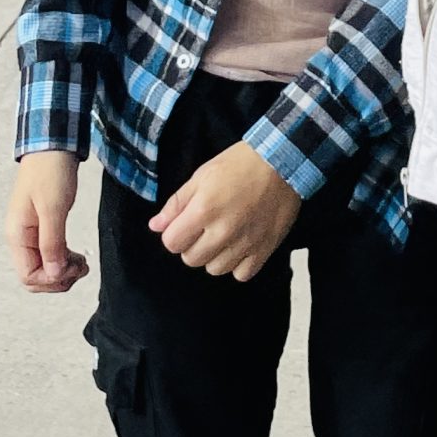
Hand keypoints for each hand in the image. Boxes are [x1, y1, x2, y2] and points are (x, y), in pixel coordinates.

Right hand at [6, 151, 89, 293]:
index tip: (73, 267)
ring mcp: (29, 234)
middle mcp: (20, 238)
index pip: (28, 276)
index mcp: (17, 235)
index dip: (52, 279)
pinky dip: (63, 260)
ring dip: (62, 271)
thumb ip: (52, 242)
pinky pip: (48, 255)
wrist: (52, 147)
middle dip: (58, 278)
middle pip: (34, 276)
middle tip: (82, 266)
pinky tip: (76, 255)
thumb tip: (53, 274)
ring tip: (82, 262)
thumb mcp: (53, 207)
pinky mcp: (40, 228)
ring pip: (43, 268)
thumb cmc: (50, 172)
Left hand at [151, 141, 301, 280]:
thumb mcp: (202, 175)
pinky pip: (241, 274)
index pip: (172, 243)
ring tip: (224, 236)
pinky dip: (238, 264)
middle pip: (191, 260)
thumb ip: (176, 203)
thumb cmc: (239, 164)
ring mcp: (245, 243)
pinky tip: (240, 246)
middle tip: (205, 228)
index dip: (174, 234)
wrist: (282, 162)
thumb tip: (155, 226)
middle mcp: (223, 232)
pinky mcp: (265, 250)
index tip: (184, 224)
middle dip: (192, 245)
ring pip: (215, 269)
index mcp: (203, 210)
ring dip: (214, 256)